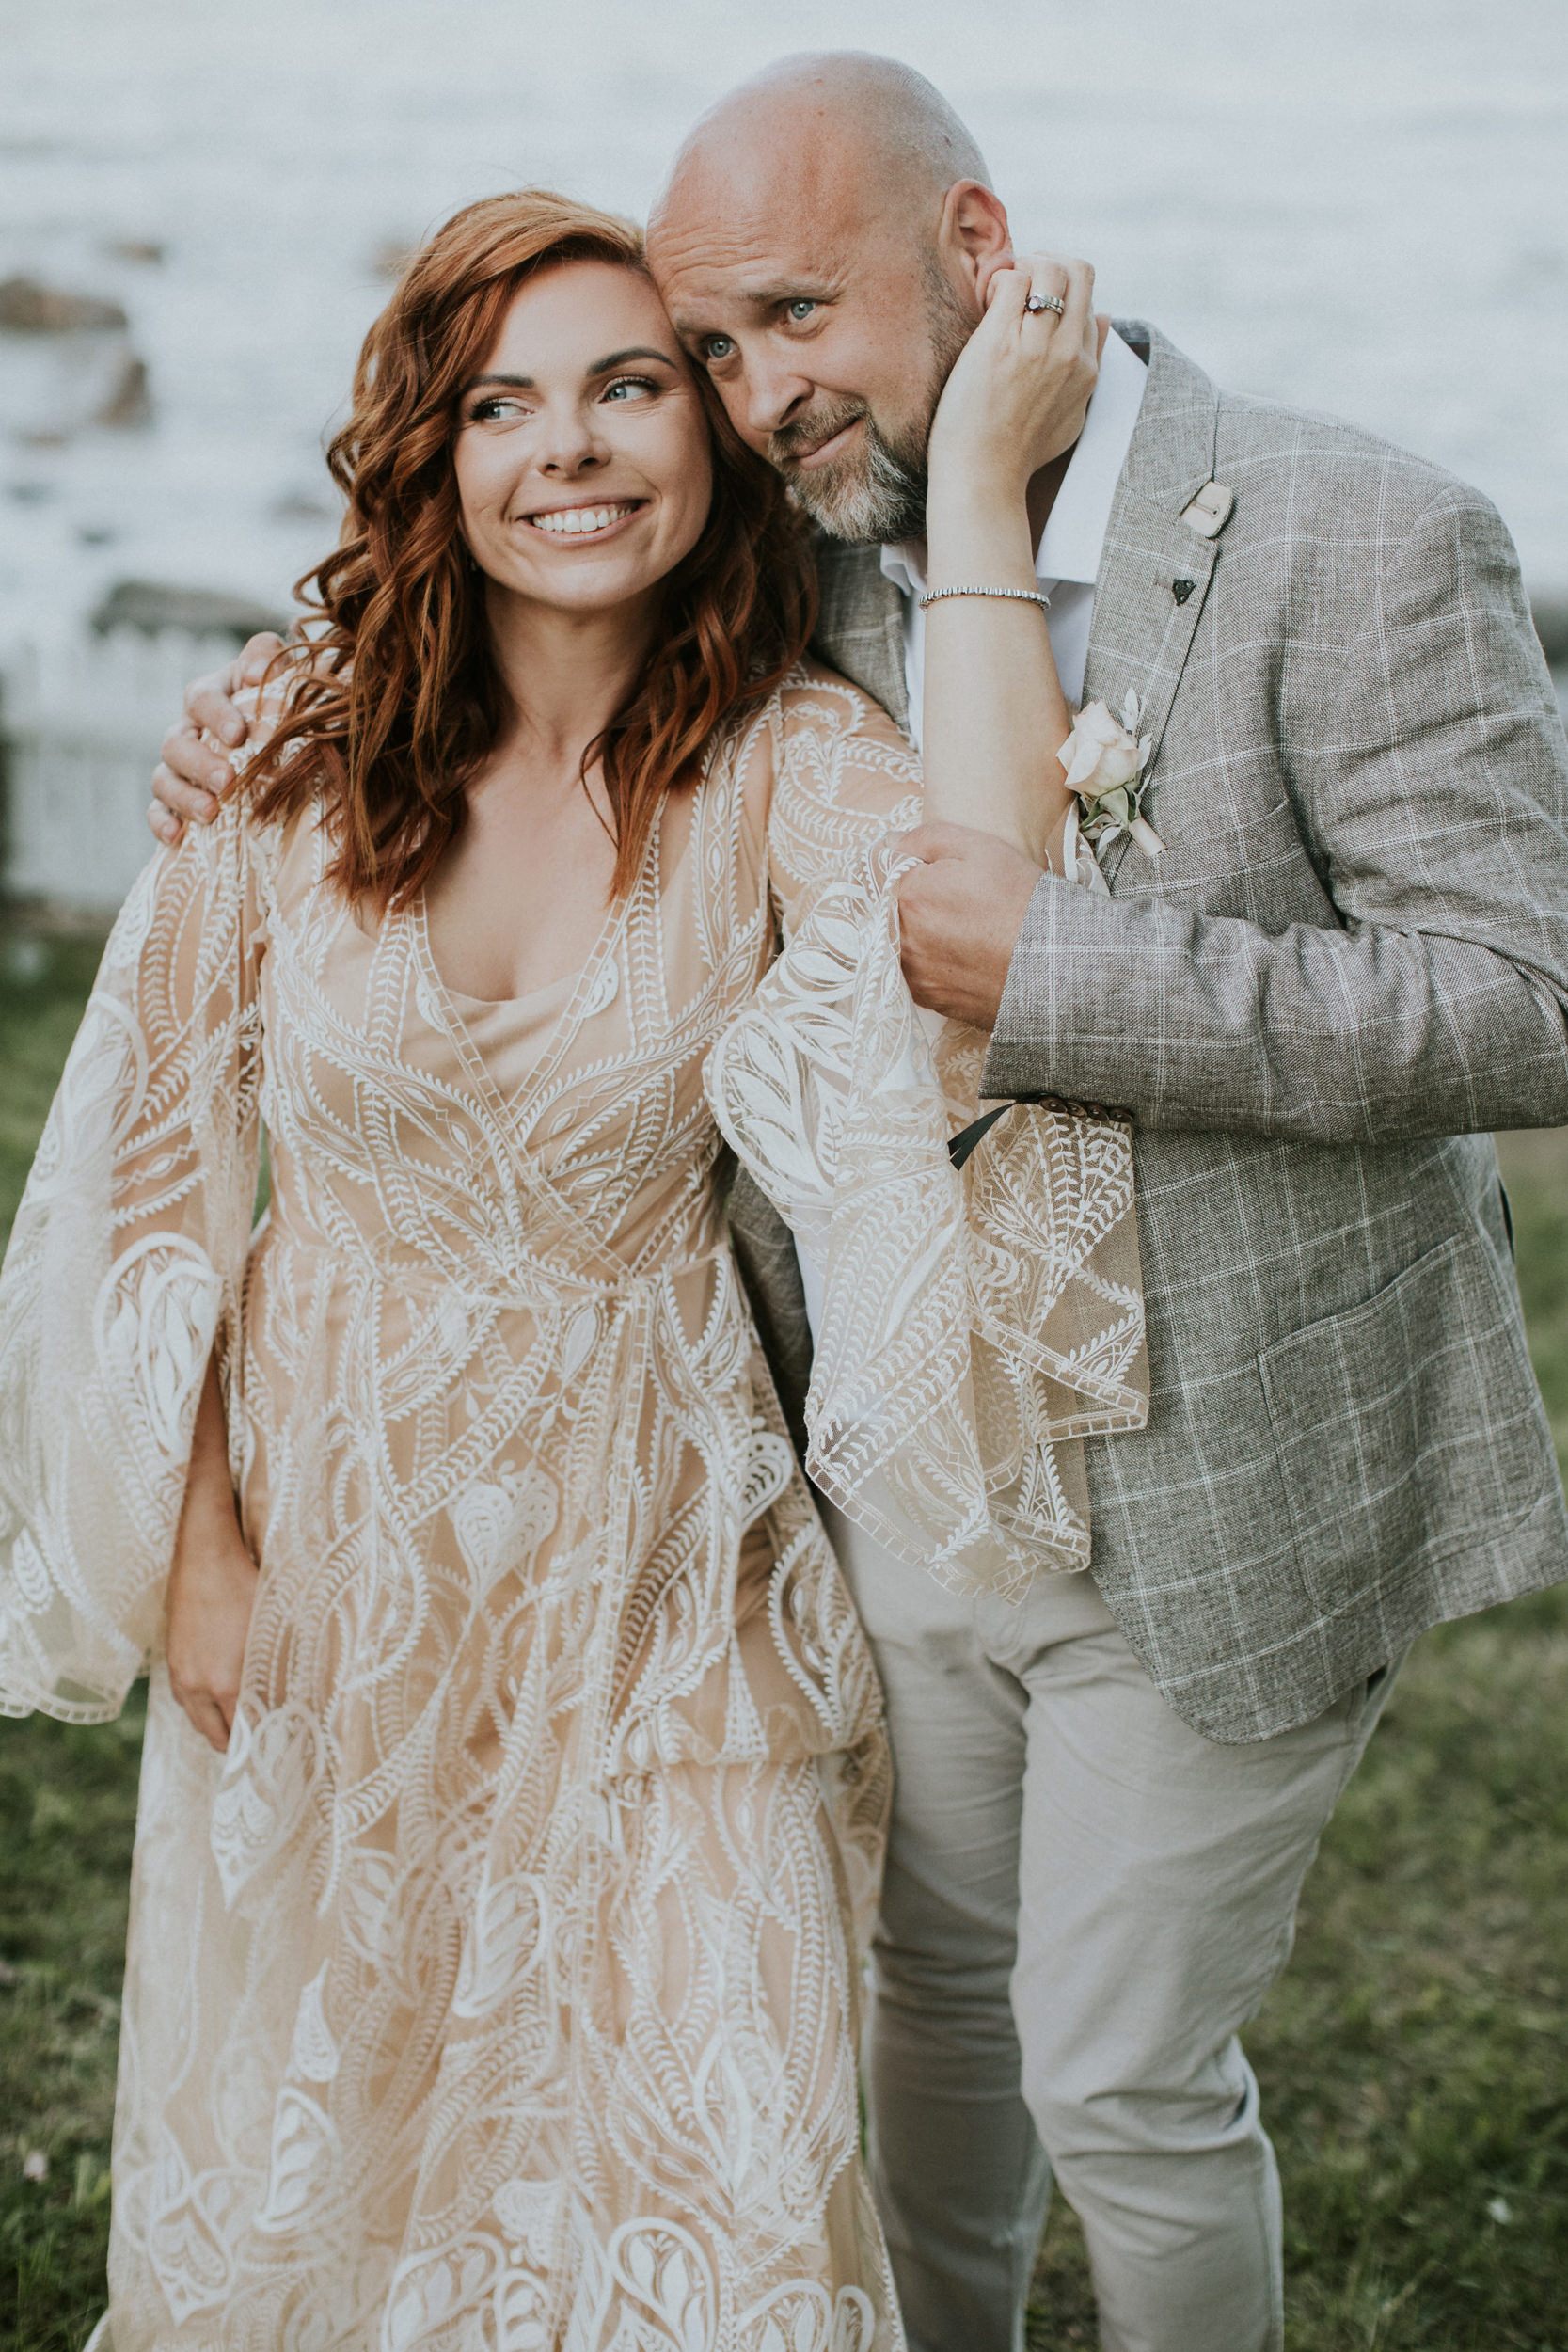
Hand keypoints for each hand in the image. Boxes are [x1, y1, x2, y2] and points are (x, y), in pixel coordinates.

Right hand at [148, 631, 284, 847]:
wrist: (282, 742)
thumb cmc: (280, 705)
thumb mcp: (277, 674)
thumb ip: (267, 658)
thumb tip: (257, 672)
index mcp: (210, 697)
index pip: (201, 698)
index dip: (216, 715)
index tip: (239, 735)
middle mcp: (188, 731)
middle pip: (176, 743)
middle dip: (200, 763)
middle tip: (228, 781)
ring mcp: (178, 768)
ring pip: (163, 779)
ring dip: (183, 797)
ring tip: (211, 812)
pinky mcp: (176, 802)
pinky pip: (157, 811)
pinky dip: (161, 823)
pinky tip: (175, 837)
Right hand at [165, 1505, 258, 1753]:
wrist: (204, 1553)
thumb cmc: (247, 1585)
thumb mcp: (273, 1627)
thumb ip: (278, 1668)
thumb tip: (294, 1696)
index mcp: (228, 1682)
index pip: (243, 1733)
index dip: (260, 1744)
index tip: (276, 1749)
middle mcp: (200, 1685)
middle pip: (217, 1737)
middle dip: (238, 1744)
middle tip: (259, 1745)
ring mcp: (181, 1673)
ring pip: (197, 1720)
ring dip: (217, 1726)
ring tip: (240, 1726)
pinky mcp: (171, 1659)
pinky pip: (184, 1699)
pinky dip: (201, 1707)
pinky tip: (218, 1699)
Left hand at [894, 822, 1043, 1029]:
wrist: (1050, 964)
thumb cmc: (1018, 899)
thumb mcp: (979, 848)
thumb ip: (925, 838)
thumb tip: (891, 843)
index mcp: (906, 895)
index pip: (885, 873)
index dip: (913, 870)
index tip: (939, 876)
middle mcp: (900, 937)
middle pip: (891, 910)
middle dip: (916, 903)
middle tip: (959, 905)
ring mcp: (912, 972)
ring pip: (902, 943)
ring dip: (921, 935)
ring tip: (963, 933)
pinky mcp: (927, 998)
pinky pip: (917, 973)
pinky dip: (932, 963)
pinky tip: (962, 956)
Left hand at [926, 254, 1103, 513]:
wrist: (983, 477)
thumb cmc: (1016, 451)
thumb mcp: (1070, 414)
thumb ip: (1089, 366)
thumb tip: (1104, 317)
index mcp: (1088, 368)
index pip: (1089, 300)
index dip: (1060, 292)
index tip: (1034, 304)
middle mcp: (1070, 352)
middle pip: (1079, 271)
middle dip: (1049, 262)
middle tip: (1021, 281)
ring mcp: (1037, 346)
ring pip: (1049, 268)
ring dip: (1023, 266)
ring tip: (1002, 292)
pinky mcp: (1001, 342)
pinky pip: (1012, 280)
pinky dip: (998, 280)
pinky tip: (986, 303)